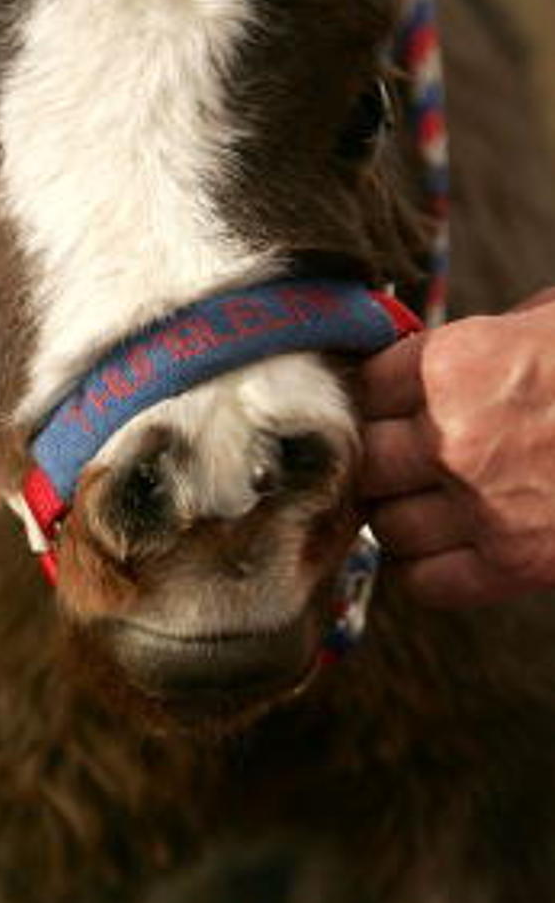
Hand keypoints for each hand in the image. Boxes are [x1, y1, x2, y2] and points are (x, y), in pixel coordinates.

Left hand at [357, 290, 554, 606]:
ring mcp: (481, 507)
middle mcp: (453, 437)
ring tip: (431, 499)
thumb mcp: (549, 321)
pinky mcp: (514, 565)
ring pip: (385, 525)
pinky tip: (450, 544)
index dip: (378, 394)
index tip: (392, 401)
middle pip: (364, 459)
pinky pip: (424, 581)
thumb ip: (485, 339)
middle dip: (383, 456)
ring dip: (401, 514)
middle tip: (408, 453)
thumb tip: (429, 358)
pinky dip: (425, 568)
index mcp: (457, 363)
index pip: (364, 386)